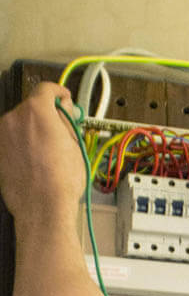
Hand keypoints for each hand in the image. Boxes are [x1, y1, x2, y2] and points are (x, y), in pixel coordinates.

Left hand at [0, 82, 84, 224]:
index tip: (64, 99)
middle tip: (62, 129)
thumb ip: (66, 123)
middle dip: (47, 115)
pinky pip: (12, 140)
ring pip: (21, 124)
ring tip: (51, 151)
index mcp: (36, 111)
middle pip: (32, 107)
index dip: (59, 93)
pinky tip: (37, 160)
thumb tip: (64, 114)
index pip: (46, 89)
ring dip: (34, 130)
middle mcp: (14, 118)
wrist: (42, 206)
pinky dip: (23, 144)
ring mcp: (2, 135)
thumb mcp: (75, 145)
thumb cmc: (60, 181)